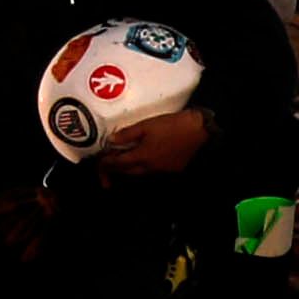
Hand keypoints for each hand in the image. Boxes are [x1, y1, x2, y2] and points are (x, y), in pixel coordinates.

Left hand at [90, 106, 209, 179]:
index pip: (118, 164)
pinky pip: (152, 171)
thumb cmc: (172, 125)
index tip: (99, 162)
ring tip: (122, 162)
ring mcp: (163, 170)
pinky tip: (142, 159)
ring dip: (129, 169)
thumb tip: (111, 141)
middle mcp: (151, 168)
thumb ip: (127, 134)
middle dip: (115, 170)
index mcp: (142, 157)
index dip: (106, 163)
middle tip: (106, 166)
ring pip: (140, 173)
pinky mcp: (173, 169)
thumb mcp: (146, 126)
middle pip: (128, 172)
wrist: (199, 129)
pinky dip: (142, 166)